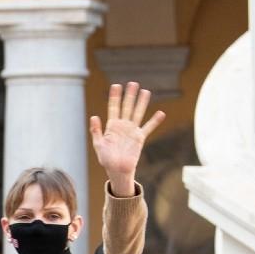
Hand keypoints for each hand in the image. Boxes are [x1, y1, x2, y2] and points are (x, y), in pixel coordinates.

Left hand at [90, 82, 165, 196]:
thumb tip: (93, 116)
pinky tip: (161, 113)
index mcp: (111, 126)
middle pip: (127, 107)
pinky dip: (155, 121)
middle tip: (133, 83)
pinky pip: (148, 128)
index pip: (113, 108)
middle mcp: (123, 126)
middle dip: (130, 95)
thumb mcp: (98, 145)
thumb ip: (96, 131)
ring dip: (141, 103)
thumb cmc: (106, 159)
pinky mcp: (140, 138)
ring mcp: (132, 131)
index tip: (116, 85)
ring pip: (138, 113)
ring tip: (146, 91)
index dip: (114, 97)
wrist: (117, 170)